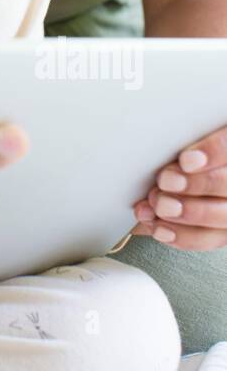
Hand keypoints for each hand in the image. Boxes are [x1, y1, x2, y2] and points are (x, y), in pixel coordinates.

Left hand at [132, 124, 226, 250]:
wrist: (173, 176)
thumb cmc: (174, 150)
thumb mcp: (180, 137)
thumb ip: (178, 136)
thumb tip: (151, 131)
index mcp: (226, 144)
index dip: (213, 152)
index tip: (186, 160)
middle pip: (225, 183)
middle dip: (193, 185)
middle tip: (164, 181)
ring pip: (221, 216)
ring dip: (185, 212)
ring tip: (157, 205)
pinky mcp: (221, 232)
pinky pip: (206, 240)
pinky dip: (179, 235)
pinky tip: (159, 227)